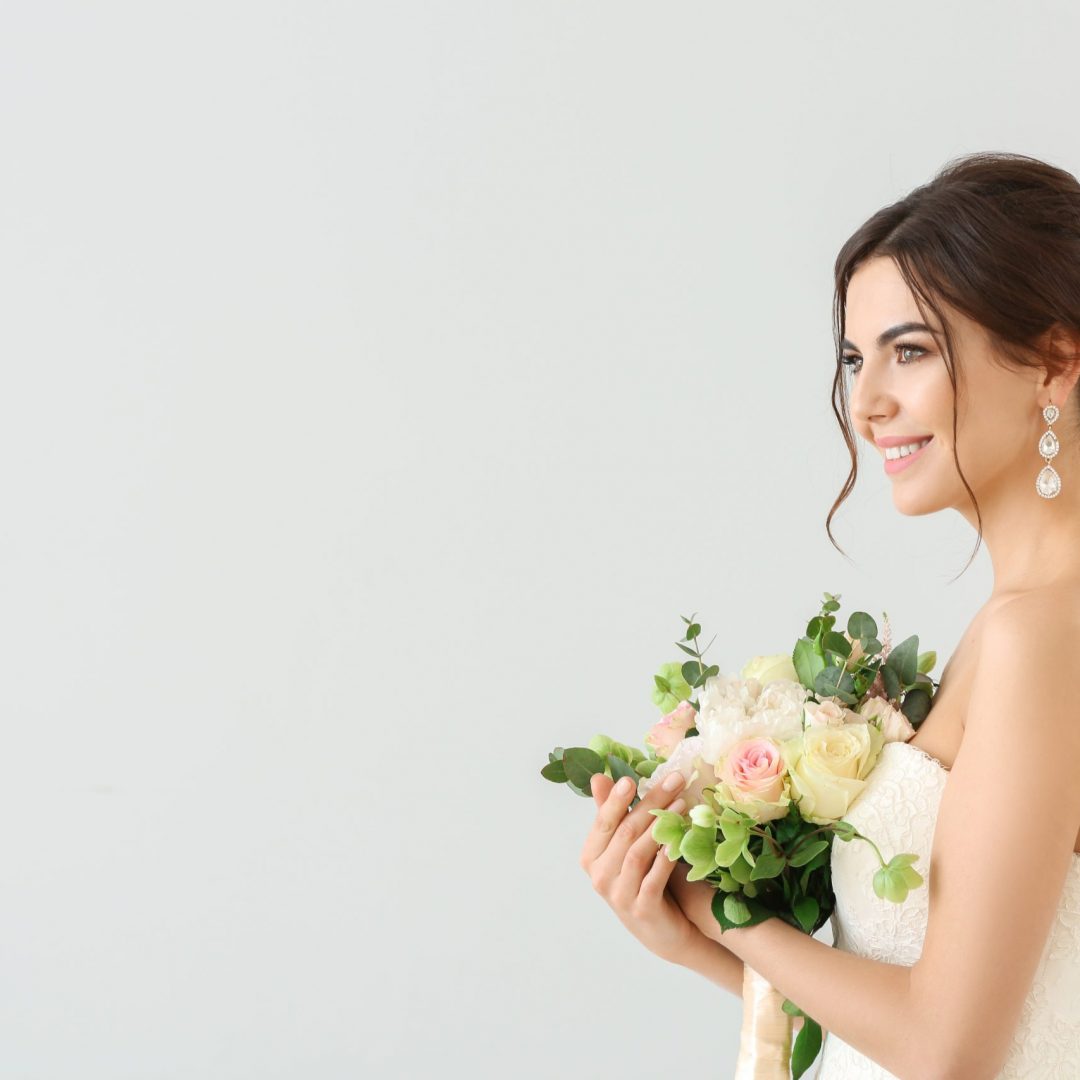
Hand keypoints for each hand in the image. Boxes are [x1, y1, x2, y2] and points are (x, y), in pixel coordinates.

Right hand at [578, 770, 716, 966]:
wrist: (664, 932)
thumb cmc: (643, 879)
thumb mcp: (627, 846)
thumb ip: (614, 814)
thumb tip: (598, 777)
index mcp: (591, 857)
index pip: (603, 822)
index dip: (617, 800)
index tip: (632, 779)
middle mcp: (599, 876)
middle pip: (625, 832)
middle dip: (650, 802)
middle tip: (673, 780)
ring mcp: (619, 894)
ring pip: (638, 852)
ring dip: (661, 824)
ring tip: (682, 803)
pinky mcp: (642, 908)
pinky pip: (655, 875)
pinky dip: (667, 855)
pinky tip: (681, 838)